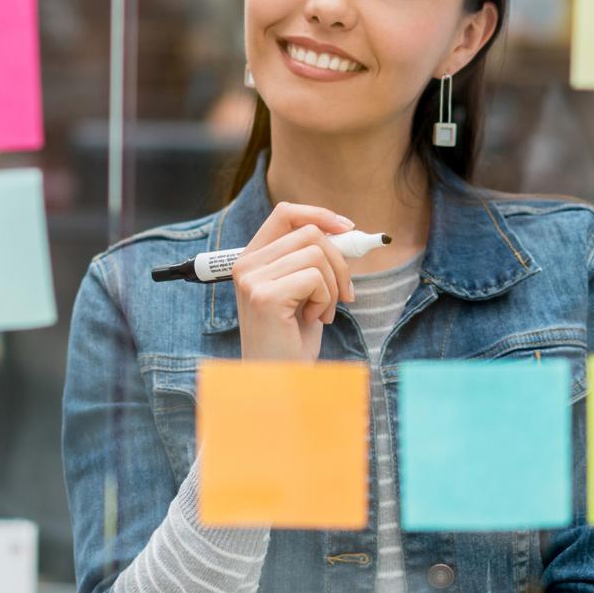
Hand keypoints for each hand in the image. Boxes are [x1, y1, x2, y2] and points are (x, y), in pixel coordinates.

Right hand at [233, 202, 356, 362]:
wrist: (279, 379)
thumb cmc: (292, 338)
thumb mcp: (303, 290)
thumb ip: (313, 259)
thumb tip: (346, 231)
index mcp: (252, 259)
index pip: (286, 213)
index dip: (320, 215)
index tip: (347, 229)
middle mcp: (246, 264)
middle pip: (309, 233)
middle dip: (339, 262)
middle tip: (344, 294)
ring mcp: (252, 279)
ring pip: (316, 254)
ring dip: (333, 286)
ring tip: (323, 313)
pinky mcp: (265, 296)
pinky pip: (315, 278)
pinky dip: (326, 300)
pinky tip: (314, 320)